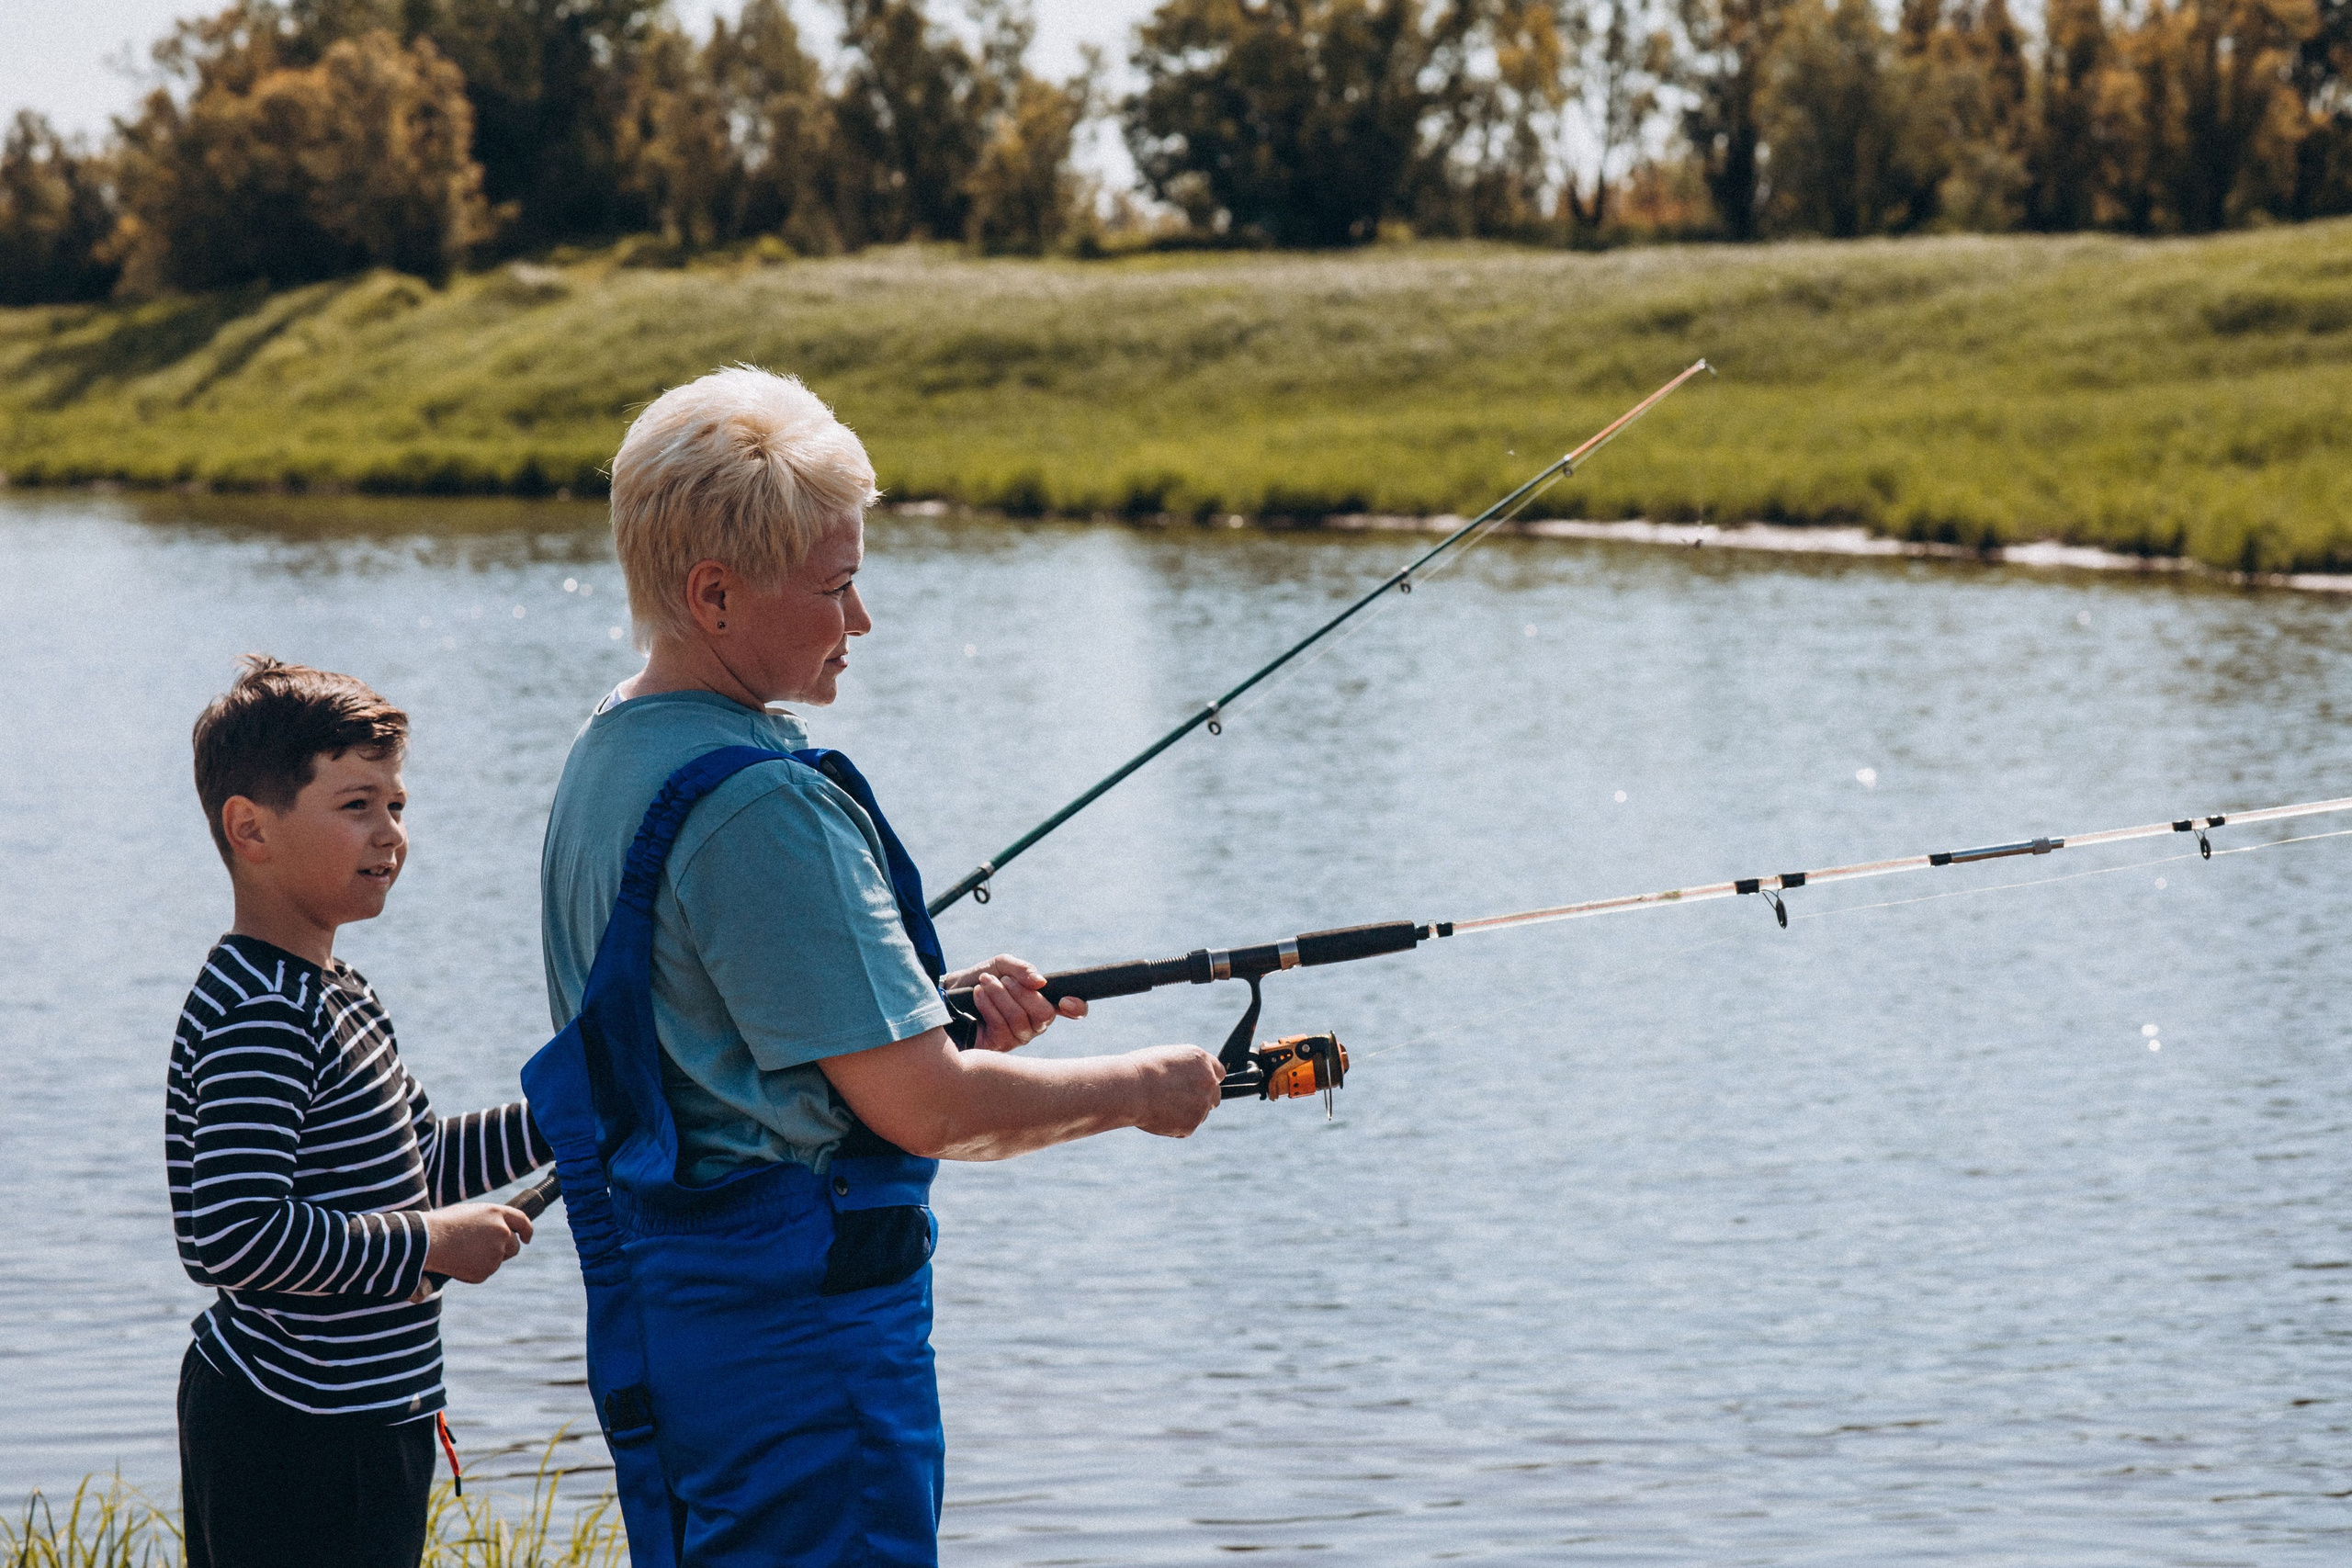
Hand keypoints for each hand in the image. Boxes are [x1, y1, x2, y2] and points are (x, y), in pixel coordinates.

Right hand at [421, 1202, 532, 1284]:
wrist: (427, 1241)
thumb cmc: (442, 1225)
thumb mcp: (469, 1214)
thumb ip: (489, 1223)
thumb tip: (497, 1237)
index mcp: (497, 1213)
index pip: (521, 1221)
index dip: (526, 1230)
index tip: (526, 1238)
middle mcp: (502, 1232)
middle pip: (513, 1247)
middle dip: (505, 1250)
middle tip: (484, 1250)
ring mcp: (496, 1252)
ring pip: (496, 1261)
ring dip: (484, 1259)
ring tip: (461, 1252)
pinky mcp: (486, 1270)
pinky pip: (483, 1272)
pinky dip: (473, 1270)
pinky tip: (457, 1262)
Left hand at [944, 954, 1086, 1051]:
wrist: (947, 993)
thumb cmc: (980, 980)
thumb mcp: (1001, 965)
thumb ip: (1021, 969)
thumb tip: (1040, 981)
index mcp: (1041, 1004)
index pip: (1073, 1011)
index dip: (1077, 1008)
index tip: (1066, 1000)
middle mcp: (1033, 1025)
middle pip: (1044, 1014)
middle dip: (1022, 992)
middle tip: (1004, 980)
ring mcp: (1015, 1039)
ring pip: (1020, 1020)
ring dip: (1000, 995)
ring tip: (985, 983)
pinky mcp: (996, 1048)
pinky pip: (1001, 1028)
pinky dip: (989, 1004)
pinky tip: (978, 995)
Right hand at [1125, 1044, 1223, 1137]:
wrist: (1130, 1088)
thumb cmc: (1141, 1069)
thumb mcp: (1169, 1058)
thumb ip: (1187, 1069)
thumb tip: (1189, 1080)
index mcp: (1201, 1061)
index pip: (1218, 1073)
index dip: (1206, 1080)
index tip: (1196, 1086)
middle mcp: (1208, 1082)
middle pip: (1215, 1095)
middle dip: (1202, 1099)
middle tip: (1180, 1101)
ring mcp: (1202, 1104)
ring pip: (1201, 1113)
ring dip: (1187, 1113)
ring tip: (1161, 1107)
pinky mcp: (1192, 1124)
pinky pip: (1187, 1128)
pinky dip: (1175, 1126)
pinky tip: (1158, 1116)